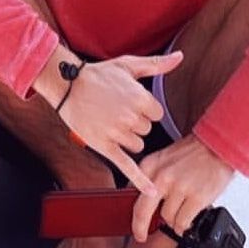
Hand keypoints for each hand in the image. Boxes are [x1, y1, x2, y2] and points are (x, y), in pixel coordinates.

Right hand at [55, 50, 182, 195]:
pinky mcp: (104, 145)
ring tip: (110, 122)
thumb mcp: (129, 65)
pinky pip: (126, 165)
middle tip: (117, 110)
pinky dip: (140, 180)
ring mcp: (117, 132)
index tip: (132, 104)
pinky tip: (152, 191)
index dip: (146, 110)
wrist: (68, 85)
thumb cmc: (99, 74)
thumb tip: (180, 56)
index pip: (157, 114)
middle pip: (147, 130)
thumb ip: (157, 64)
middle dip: (135, 123)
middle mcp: (130, 116)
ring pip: (137, 145)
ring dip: (128, 138)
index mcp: (140, 97)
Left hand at [131, 133, 233, 241]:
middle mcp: (162, 177)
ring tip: (181, 211)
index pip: (132, 194)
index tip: (133, 221)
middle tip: (141, 236)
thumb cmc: (194, 151)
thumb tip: (140, 197)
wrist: (218, 145)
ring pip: (167, 218)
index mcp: (151, 165)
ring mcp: (179, 188)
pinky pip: (183, 223)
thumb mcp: (165, 158)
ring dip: (173, 221)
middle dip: (140, 228)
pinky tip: (187, 220)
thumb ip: (151, 176)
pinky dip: (184, 226)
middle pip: (143, 212)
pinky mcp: (196, 198)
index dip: (132, 210)